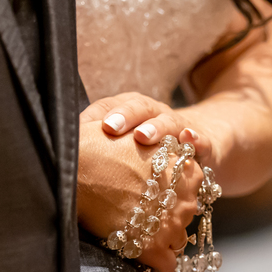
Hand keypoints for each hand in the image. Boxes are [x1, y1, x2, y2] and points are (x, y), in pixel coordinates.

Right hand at [77, 121, 204, 271]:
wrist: (75, 168)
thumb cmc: (99, 147)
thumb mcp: (138, 137)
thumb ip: (156, 147)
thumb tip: (153, 148)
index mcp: (186, 168)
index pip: (191, 188)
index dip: (170, 191)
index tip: (151, 192)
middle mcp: (187, 198)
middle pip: (184, 216)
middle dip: (165, 216)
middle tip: (138, 211)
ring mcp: (172, 224)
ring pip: (176, 241)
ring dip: (159, 238)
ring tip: (134, 230)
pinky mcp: (153, 247)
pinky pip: (167, 265)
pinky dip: (155, 262)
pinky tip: (138, 252)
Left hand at [81, 92, 215, 166]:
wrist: (203, 145)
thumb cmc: (154, 152)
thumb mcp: (127, 151)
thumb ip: (103, 152)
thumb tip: (68, 165)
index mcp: (133, 112)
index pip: (111, 106)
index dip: (97, 115)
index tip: (82, 127)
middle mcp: (155, 115)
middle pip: (139, 108)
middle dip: (124, 116)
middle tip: (110, 128)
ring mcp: (180, 127)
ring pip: (168, 122)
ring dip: (155, 127)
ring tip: (143, 136)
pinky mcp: (204, 144)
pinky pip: (201, 140)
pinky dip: (196, 139)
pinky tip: (189, 138)